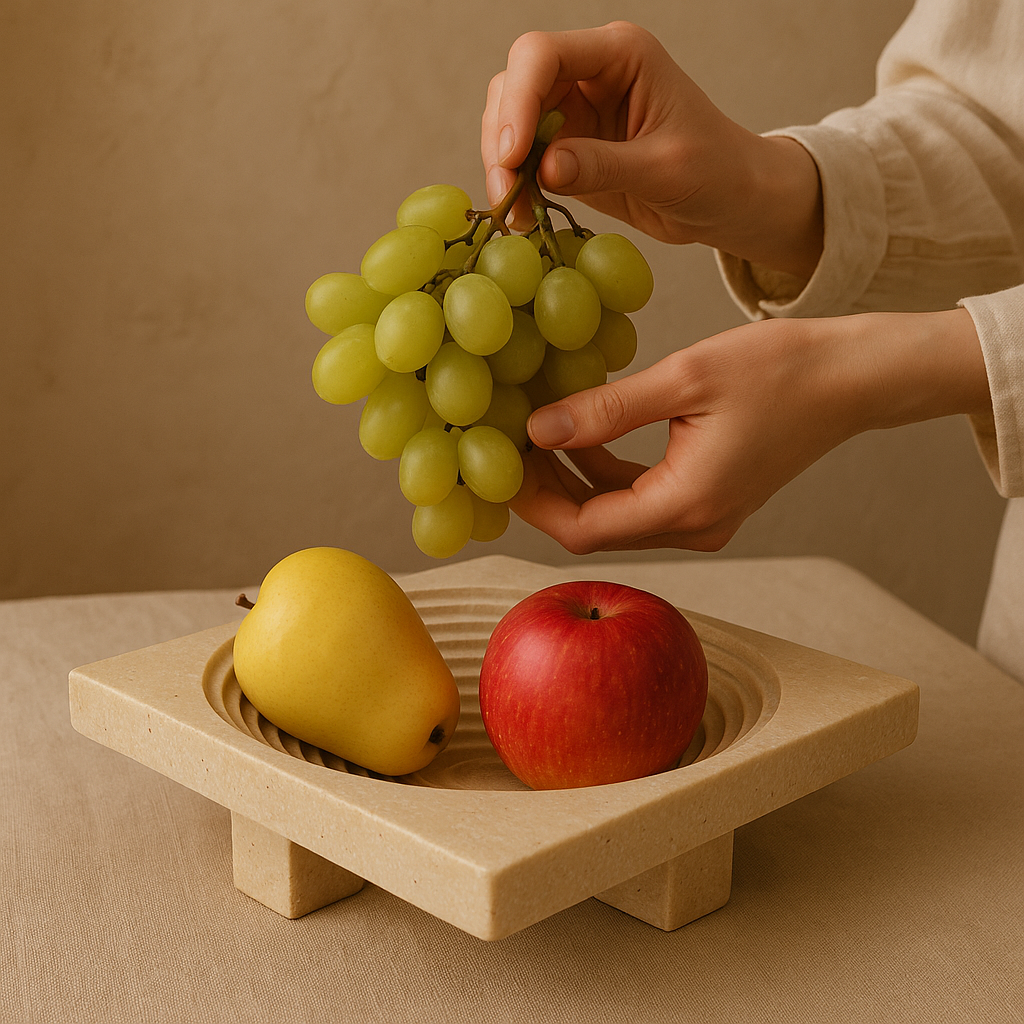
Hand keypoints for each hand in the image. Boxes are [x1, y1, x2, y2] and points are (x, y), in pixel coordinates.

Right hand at [482, 21, 823, 278]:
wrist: (730, 201)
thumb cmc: (716, 172)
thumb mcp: (666, 170)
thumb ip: (605, 166)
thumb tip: (545, 169)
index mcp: (620, 54)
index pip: (543, 55)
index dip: (518, 101)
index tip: (514, 156)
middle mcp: (590, 72)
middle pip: (515, 85)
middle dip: (502, 139)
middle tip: (506, 194)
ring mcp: (574, 109)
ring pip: (509, 121)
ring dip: (502, 165)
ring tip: (515, 213)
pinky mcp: (568, 147)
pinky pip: (523, 159)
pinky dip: (515, 186)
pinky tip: (523, 217)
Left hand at [510, 309, 988, 552]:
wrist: (850, 379)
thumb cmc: (780, 370)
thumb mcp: (683, 379)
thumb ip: (606, 411)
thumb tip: (537, 430)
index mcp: (687, 505)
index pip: (584, 528)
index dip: (533, 502)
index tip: (496, 466)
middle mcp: (694, 526)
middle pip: (595, 527)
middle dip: (545, 491)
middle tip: (503, 446)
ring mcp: (703, 519)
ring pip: (614, 514)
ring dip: (572, 480)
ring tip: (533, 434)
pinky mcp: (709, 501)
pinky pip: (640, 499)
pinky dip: (605, 473)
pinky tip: (582, 434)